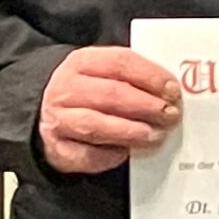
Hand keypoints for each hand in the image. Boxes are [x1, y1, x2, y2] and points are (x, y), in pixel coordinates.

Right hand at [37, 46, 180, 174]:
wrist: (45, 112)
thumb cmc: (89, 91)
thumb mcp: (105, 73)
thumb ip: (134, 78)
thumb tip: (171, 91)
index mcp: (83, 62)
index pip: (120, 62)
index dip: (151, 76)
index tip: (173, 89)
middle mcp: (67, 89)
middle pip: (110, 94)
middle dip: (146, 105)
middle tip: (171, 114)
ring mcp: (59, 120)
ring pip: (96, 125)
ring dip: (131, 131)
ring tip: (156, 135)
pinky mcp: (57, 149)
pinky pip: (86, 155)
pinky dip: (109, 155)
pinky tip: (126, 152)